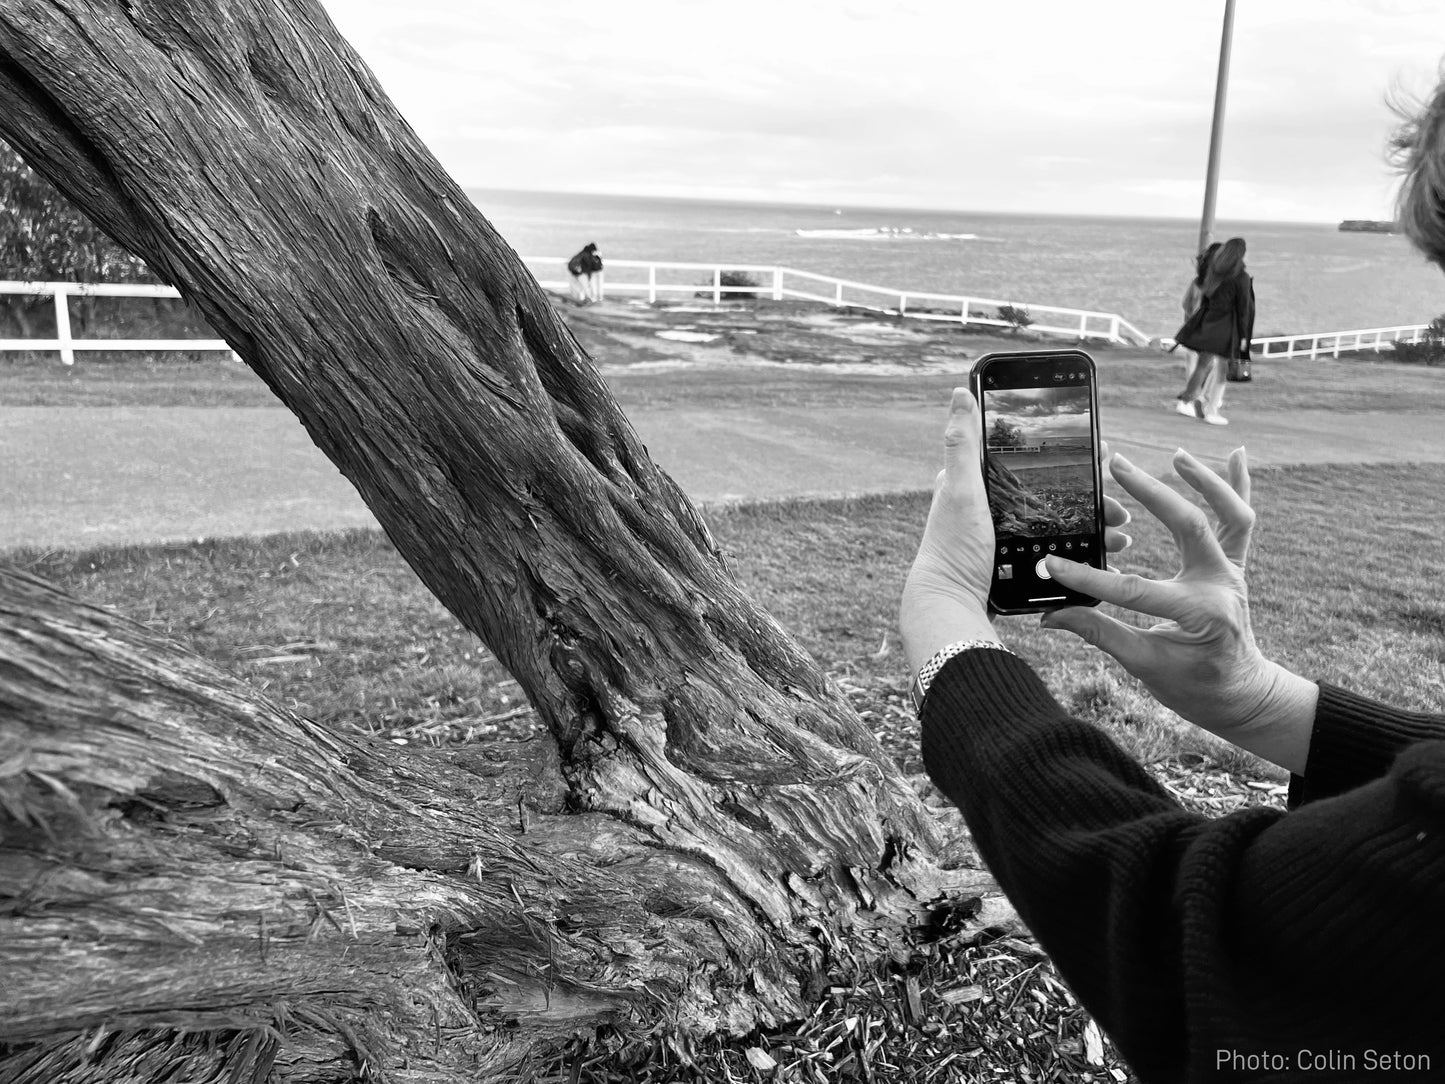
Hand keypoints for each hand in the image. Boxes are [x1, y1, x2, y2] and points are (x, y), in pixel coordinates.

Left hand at [900, 389, 1131, 675]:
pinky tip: (1106, 555)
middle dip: (1093, 498)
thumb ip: (963, 444)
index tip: (1105, 455)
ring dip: (1095, 526)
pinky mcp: (1015, 562)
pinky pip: (1058, 551)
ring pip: (1061, 523)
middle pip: (1053, 493)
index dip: (1070, 458)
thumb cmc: (953, 548)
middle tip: (1121, 507)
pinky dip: (1084, 551)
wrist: (952, 607)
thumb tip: (960, 392)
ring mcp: (1006, 536)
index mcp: (977, 484)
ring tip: (1121, 533)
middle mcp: (992, 508)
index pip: (1032, 460)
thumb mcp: (960, 490)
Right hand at [1040, 447, 1316, 772]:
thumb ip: (1100, 634)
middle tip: (1117, 465)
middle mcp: (1221, 585)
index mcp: (1200, 613)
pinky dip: (1240, 486)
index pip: (1134, 589)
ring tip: (1175, 455)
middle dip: (1152, 493)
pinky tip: (1234, 452)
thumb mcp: (1145, 665)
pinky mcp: (1235, 566)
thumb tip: (1051, 617)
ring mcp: (1232, 572)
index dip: (1088, 579)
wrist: (1240, 694)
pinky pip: (1241, 521)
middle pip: (1191, 526)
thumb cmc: (1194, 687)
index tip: (1052, 566)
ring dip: (1205, 481)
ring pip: (1230, 515)